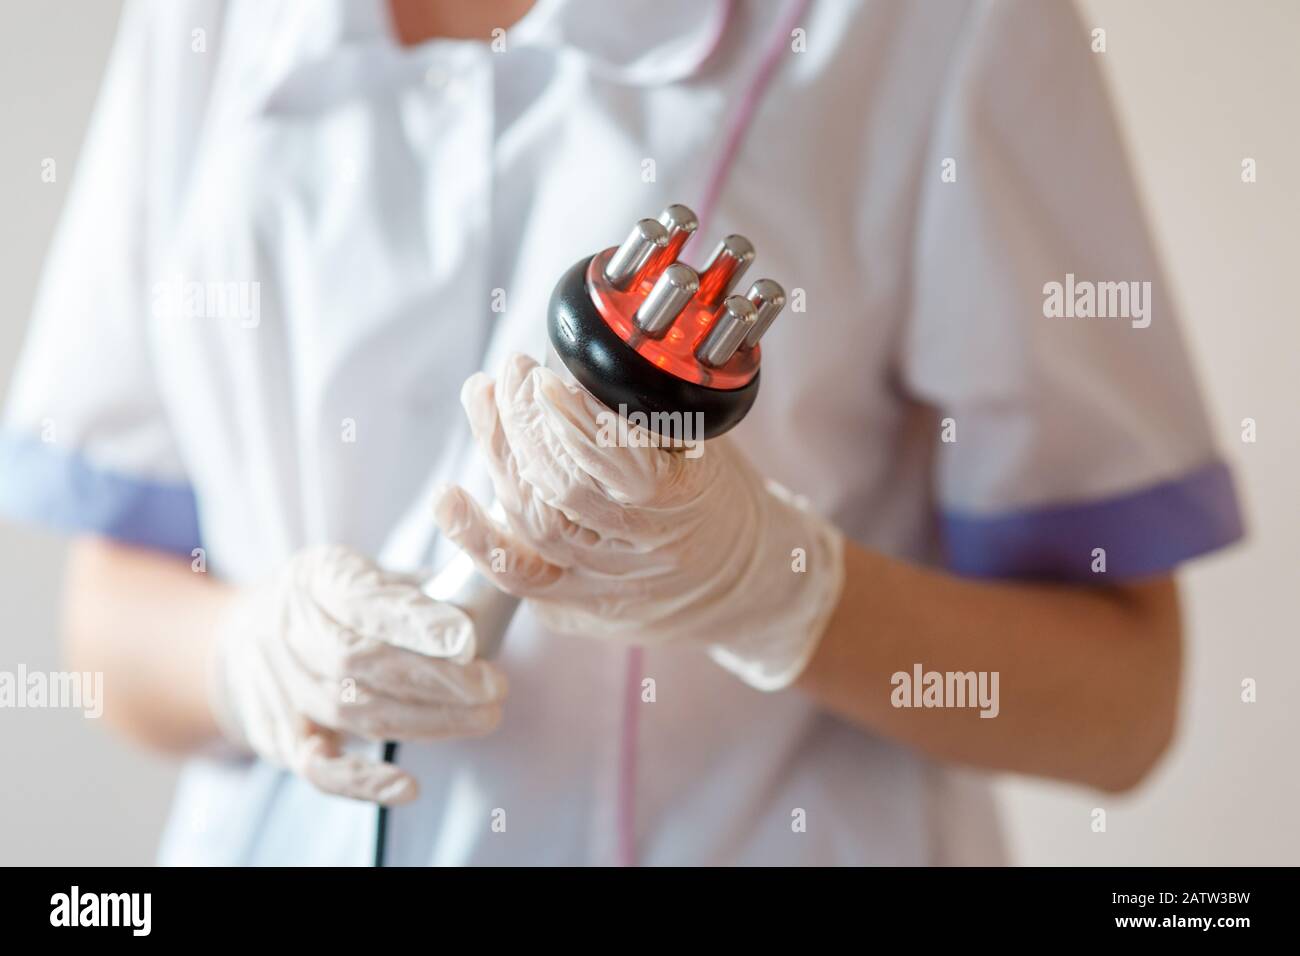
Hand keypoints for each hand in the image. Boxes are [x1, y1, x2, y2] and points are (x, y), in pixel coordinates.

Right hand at [207, 544, 506, 804]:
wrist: (243, 637)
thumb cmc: (331, 601)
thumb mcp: (368, 568)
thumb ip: (420, 587)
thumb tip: (489, 598)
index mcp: (318, 576)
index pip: (363, 599)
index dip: (416, 622)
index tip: (467, 640)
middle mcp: (290, 629)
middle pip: (360, 662)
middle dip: (437, 679)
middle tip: (494, 686)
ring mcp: (279, 686)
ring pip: (351, 712)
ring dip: (426, 721)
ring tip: (484, 716)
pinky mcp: (278, 737)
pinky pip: (317, 766)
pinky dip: (362, 782)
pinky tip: (408, 788)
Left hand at [433, 354, 844, 689]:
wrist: (743, 584)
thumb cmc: (719, 499)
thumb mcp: (708, 444)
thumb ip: (648, 412)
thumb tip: (578, 363)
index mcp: (687, 502)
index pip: (625, 467)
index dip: (578, 425)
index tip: (546, 380)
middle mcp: (644, 550)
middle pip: (564, 491)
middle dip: (525, 424)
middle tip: (511, 373)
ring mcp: (605, 584)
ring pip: (535, 524)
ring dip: (499, 455)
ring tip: (485, 398)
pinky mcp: (575, 606)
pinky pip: (518, 574)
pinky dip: (476, 535)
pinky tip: (448, 500)